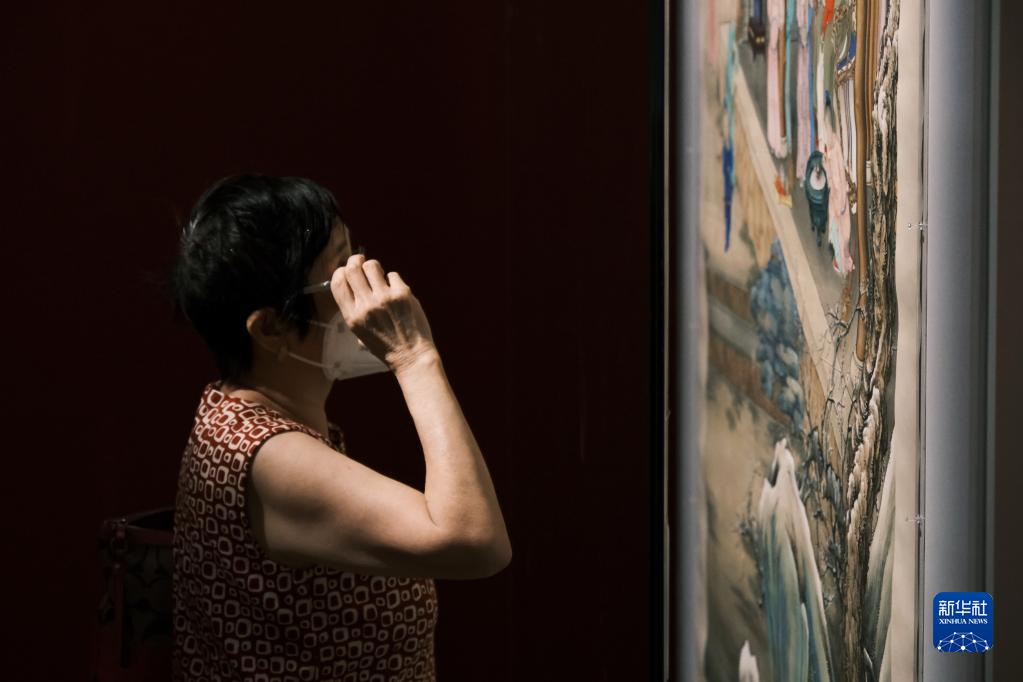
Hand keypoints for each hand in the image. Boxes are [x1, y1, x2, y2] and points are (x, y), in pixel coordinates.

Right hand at [329, 254, 437, 372]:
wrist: (410, 355)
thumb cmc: (385, 345)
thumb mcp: (360, 331)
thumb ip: (354, 308)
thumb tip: (352, 282)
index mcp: (352, 316)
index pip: (338, 282)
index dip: (340, 271)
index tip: (346, 270)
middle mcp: (366, 306)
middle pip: (353, 268)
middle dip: (355, 260)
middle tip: (360, 261)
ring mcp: (385, 298)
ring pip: (372, 265)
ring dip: (374, 266)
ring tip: (379, 274)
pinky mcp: (403, 294)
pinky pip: (393, 274)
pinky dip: (393, 280)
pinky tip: (396, 291)